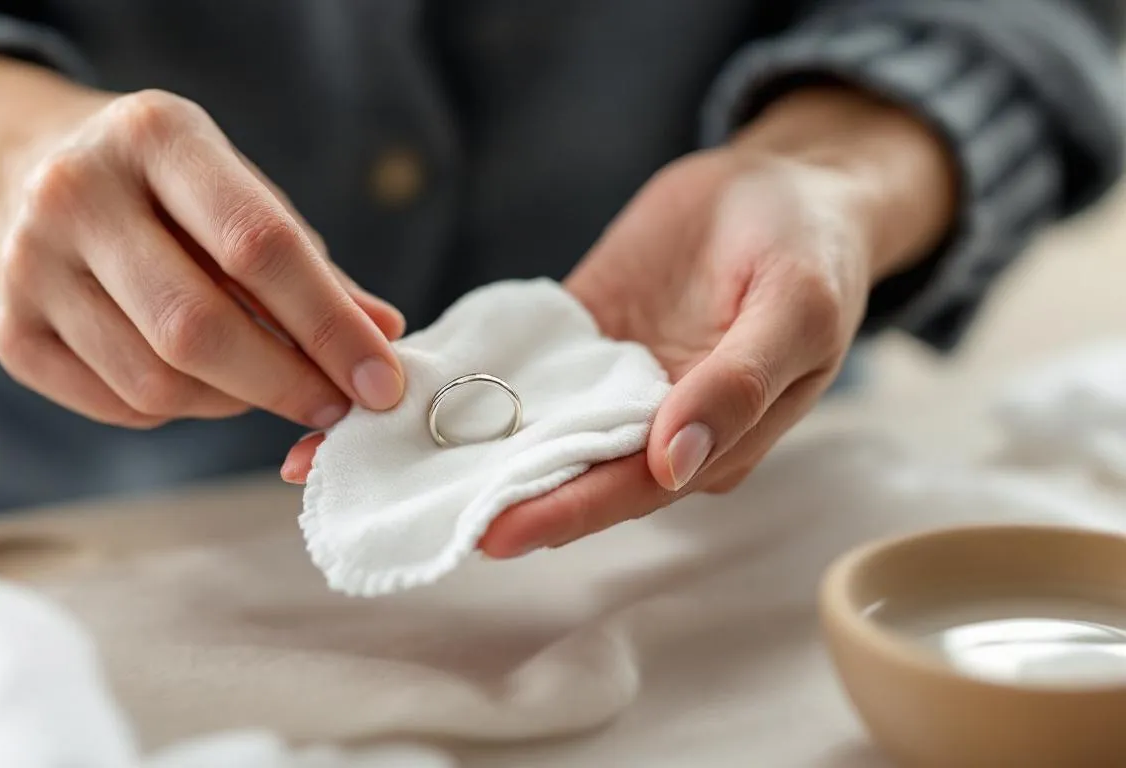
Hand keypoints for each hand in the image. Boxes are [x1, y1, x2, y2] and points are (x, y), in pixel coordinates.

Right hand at [0, 57, 404, 428]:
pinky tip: (197, 379)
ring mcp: (29, 266)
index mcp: (154, 136)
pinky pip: (121, 406)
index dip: (328, 324)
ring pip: (157, 382)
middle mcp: (77, 193)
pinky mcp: (11, 334)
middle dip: (286, 383)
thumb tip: (383, 337)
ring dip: (235, 401)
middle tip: (337, 409)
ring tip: (263, 381)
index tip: (379, 380)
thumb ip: (310, 265)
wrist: (25, 172)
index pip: (257, 244)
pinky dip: (181, 409)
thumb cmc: (164, 189)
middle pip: (197, 327)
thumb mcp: (237, 190)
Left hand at [283, 88, 955, 557]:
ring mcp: (607, 384)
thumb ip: (740, 387)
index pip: (623, 491)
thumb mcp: (797, 310)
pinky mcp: (576, 340)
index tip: (488, 530)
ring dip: (452, 443)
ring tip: (367, 456)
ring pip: (525, 427)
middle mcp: (649, 428)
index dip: (559, 512)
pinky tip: (402, 385)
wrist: (789, 185)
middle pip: (558, 472)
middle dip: (480, 492)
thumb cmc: (814, 251)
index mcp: (709, 442)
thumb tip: (674, 461)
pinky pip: (515, 366)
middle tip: (395, 505)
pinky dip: (464, 378)